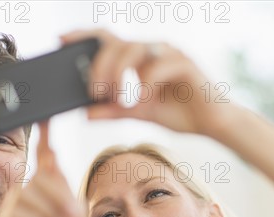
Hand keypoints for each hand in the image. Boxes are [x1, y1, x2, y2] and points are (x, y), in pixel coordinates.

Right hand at [0, 121, 92, 216]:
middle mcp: (26, 194)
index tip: (45, 111)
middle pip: (38, 176)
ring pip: (28, 193)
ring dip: (52, 210)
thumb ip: (58, 180)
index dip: (43, 132)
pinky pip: (17, 213)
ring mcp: (11, 211)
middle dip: (59, 196)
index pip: (42, 154)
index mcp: (46, 186)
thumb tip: (48, 149)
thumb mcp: (73, 207)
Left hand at [61, 29, 237, 137]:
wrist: (213, 124)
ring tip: (113, 96)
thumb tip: (86, 113)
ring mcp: (169, 52)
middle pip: (115, 44)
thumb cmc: (180, 113)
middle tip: (93, 91)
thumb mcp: (139, 113)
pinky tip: (142, 98)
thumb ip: (114, 111)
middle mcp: (153, 49)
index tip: (60, 40)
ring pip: (133, 49)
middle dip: (98, 67)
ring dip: (117, 72)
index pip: (107, 39)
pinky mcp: (184, 62)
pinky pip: (157, 65)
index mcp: (140, 57)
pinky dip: (144, 82)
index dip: (83, 35)